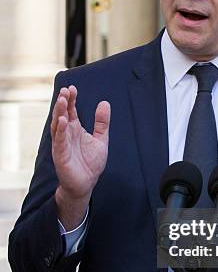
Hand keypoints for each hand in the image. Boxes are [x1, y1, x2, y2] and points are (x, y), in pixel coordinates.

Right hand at [51, 86, 109, 228]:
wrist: (86, 184)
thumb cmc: (90, 163)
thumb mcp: (101, 139)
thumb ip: (102, 123)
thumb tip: (104, 103)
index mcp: (75, 129)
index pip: (71, 111)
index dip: (71, 100)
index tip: (73, 88)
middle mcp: (66, 135)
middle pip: (62, 115)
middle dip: (63, 102)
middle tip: (65, 91)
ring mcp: (62, 144)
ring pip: (58, 125)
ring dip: (59, 113)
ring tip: (62, 100)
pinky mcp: (61, 155)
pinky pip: (59, 141)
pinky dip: (60, 131)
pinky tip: (63, 121)